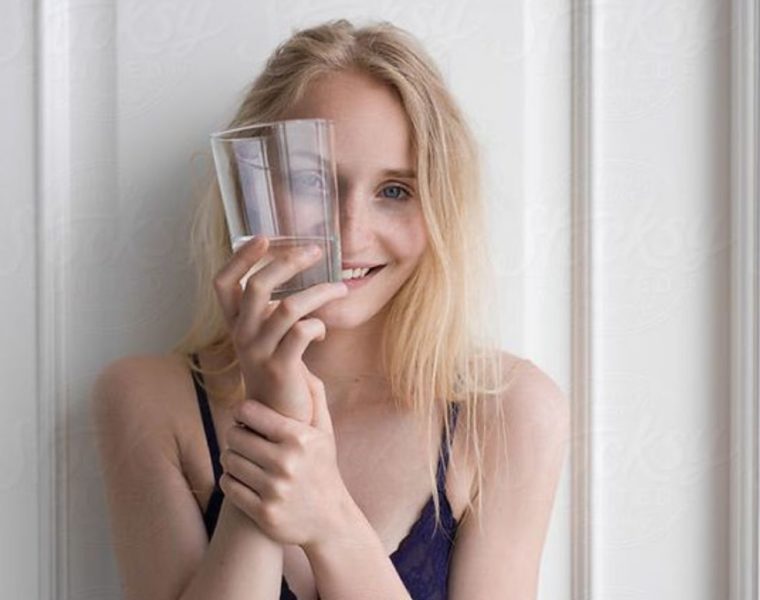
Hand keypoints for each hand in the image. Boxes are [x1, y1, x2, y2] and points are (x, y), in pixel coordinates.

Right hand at [212, 236, 347, 421]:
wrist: (276, 420)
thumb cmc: (277, 370)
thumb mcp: (265, 337)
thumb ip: (270, 309)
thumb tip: (291, 271)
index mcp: (235, 324)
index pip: (224, 283)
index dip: (240, 258)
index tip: (263, 237)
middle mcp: (241, 335)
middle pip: (257, 286)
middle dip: (288, 262)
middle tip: (315, 251)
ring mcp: (259, 352)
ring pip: (288, 307)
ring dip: (319, 293)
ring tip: (339, 287)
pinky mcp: (281, 368)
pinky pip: (303, 332)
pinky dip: (318, 325)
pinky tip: (322, 331)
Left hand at [219, 370, 351, 547]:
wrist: (330, 519)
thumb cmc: (322, 467)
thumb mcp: (325, 431)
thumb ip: (314, 394)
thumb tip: (300, 362)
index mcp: (300, 438)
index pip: (249, 412)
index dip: (243, 412)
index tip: (246, 417)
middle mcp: (286, 462)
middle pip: (234, 436)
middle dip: (236, 435)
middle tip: (243, 438)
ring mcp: (274, 489)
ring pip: (229, 461)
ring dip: (231, 458)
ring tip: (243, 458)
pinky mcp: (263, 512)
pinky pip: (229, 486)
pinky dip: (231, 481)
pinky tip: (243, 479)